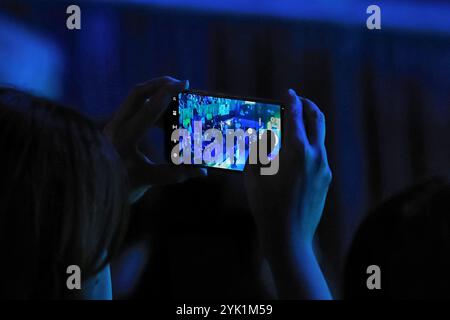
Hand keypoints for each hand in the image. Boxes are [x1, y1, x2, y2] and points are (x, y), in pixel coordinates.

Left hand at [104, 76, 204, 201]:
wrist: (93, 192)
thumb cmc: (119, 187)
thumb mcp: (148, 180)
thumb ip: (176, 174)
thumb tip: (202, 171)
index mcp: (124, 137)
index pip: (148, 108)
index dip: (169, 94)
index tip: (185, 83)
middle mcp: (115, 126)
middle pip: (138, 93)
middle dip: (160, 84)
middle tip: (180, 83)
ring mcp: (113, 126)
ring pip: (134, 99)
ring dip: (155, 94)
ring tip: (176, 99)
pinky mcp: (115, 129)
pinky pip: (134, 110)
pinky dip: (151, 108)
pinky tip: (166, 117)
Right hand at [244, 89, 331, 298]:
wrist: (289, 237)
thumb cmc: (267, 206)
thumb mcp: (253, 175)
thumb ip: (256, 151)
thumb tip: (259, 138)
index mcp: (297, 151)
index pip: (296, 117)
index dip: (293, 102)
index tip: (290, 93)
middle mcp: (316, 156)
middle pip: (318, 121)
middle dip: (309, 107)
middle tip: (300, 101)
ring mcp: (324, 169)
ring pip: (319, 139)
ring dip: (309, 129)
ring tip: (293, 129)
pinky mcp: (326, 180)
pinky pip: (318, 156)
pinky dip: (309, 147)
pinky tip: (295, 156)